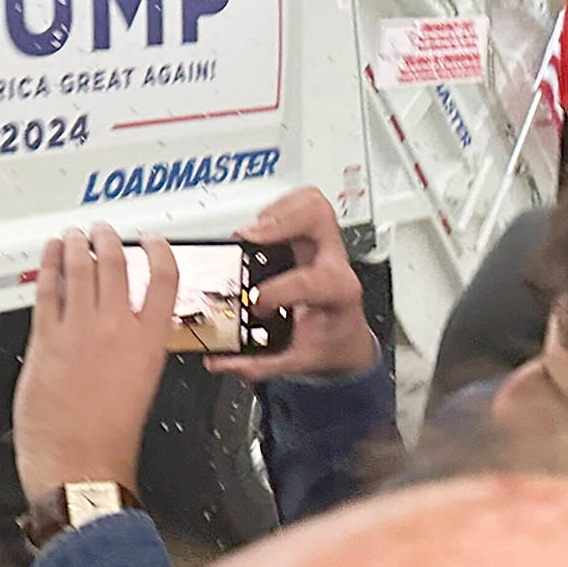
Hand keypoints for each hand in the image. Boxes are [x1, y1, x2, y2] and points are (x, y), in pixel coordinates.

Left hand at [13, 225, 177, 505]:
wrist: (80, 468)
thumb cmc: (109, 442)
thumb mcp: (140, 386)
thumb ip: (132, 352)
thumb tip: (121, 334)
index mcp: (149, 344)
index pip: (164, 280)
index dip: (159, 252)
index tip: (151, 241)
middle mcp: (117, 330)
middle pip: (116, 266)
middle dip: (108, 240)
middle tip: (103, 231)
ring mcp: (80, 331)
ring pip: (81, 269)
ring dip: (78, 245)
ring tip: (75, 234)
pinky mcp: (46, 340)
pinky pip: (48, 290)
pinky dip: (48, 265)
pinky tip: (49, 254)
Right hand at [207, 186, 376, 382]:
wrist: (347, 337)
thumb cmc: (328, 343)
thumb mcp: (297, 362)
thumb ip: (257, 364)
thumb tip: (219, 361)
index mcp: (337, 293)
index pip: (310, 280)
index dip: (278, 289)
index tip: (256, 302)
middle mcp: (334, 261)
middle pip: (318, 217)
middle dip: (279, 221)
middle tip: (249, 239)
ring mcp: (324, 244)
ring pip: (311, 202)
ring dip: (277, 210)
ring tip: (253, 233)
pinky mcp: (312, 235)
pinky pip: (301, 203)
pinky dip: (278, 207)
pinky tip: (262, 228)